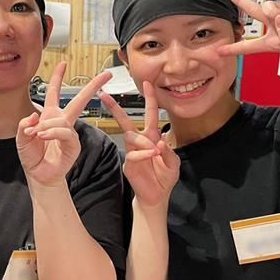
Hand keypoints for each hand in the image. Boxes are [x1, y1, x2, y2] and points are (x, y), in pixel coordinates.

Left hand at [17, 61, 110, 185]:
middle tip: (106, 75)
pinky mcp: (74, 145)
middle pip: (80, 100)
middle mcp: (62, 122)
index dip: (57, 78)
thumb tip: (34, 115)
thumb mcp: (21, 137)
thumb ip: (23, 124)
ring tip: (36, 135)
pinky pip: (65, 133)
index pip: (54, 92)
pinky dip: (52, 133)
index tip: (63, 64)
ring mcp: (70, 133)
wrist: (38, 175)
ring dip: (47, 126)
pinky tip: (43, 136)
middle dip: (93, 86)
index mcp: (50, 116)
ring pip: (63, 120)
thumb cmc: (32, 156)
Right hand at [99, 82, 179, 207]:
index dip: (150, 99)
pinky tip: (152, 155)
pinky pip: (133, 154)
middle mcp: (141, 142)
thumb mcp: (174, 163)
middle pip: (126, 121)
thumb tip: (160, 140)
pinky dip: (144, 153)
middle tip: (105, 96)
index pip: (150, 114)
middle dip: (116, 108)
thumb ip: (169, 151)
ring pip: (132, 136)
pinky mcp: (129, 164)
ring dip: (144, 141)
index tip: (148, 84)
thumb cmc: (165, 177)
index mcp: (153, 137)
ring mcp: (133, 152)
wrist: (158, 195)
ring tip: (155, 151)